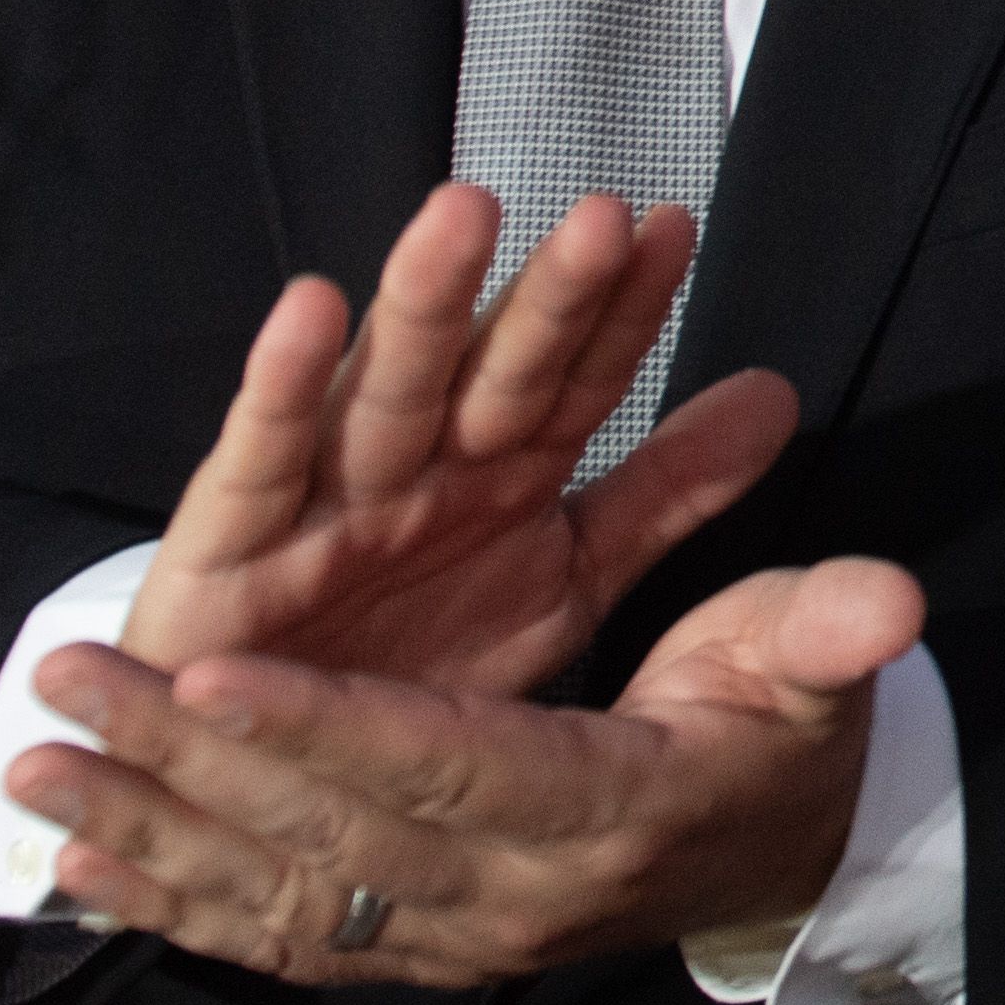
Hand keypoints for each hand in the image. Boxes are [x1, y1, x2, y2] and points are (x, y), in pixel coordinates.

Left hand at [18, 555, 922, 984]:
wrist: (784, 865)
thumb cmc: (787, 740)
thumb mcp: (817, 672)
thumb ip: (827, 634)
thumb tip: (887, 600)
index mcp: (608, 813)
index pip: (452, 768)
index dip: (337, 723)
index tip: (223, 668)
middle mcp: (516, 893)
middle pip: (334, 837)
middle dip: (194, 766)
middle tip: (77, 692)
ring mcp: (458, 935)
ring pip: (282, 892)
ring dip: (151, 832)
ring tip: (36, 770)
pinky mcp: (417, 950)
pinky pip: (280, 937)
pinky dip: (175, 904)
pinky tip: (80, 870)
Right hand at [118, 183, 797, 693]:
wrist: (278, 786)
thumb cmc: (415, 666)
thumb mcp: (568, 579)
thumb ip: (666, 491)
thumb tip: (776, 397)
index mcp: (501, 471)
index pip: (577, 380)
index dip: (623, 311)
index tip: (674, 229)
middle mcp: (419, 468)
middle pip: (492, 372)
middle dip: (544, 299)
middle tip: (601, 218)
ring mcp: (324, 502)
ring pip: (385, 392)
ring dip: (423, 305)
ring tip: (465, 218)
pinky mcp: (228, 552)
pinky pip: (260, 466)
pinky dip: (282, 389)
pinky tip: (311, 310)